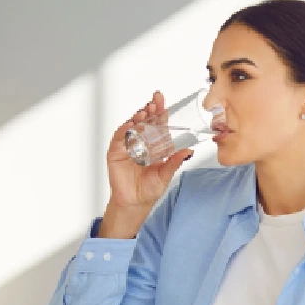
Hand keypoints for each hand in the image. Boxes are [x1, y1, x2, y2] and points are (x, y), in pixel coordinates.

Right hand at [106, 90, 194, 210]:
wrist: (136, 202)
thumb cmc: (150, 188)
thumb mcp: (166, 174)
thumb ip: (174, 161)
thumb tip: (189, 151)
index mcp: (154, 144)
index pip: (157, 124)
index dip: (160, 112)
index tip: (162, 101)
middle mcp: (140, 142)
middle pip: (144, 121)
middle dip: (149, 111)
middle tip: (154, 103)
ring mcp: (127, 146)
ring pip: (131, 127)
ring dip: (137, 118)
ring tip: (143, 113)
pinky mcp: (116, 153)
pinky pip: (119, 139)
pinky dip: (123, 131)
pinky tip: (129, 126)